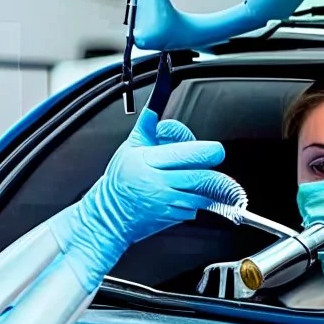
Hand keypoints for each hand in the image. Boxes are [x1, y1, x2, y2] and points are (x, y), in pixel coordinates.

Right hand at [51, 108, 234, 286]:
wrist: (108, 214)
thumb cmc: (119, 180)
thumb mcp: (129, 148)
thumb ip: (146, 126)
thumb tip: (153, 106)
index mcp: (151, 160)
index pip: (189, 154)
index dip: (207, 151)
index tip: (213, 150)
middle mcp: (160, 182)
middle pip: (204, 177)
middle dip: (215, 172)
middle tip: (213, 167)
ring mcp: (167, 203)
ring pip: (203, 195)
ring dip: (208, 189)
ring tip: (200, 181)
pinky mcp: (172, 217)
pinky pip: (195, 209)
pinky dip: (196, 202)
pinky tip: (184, 195)